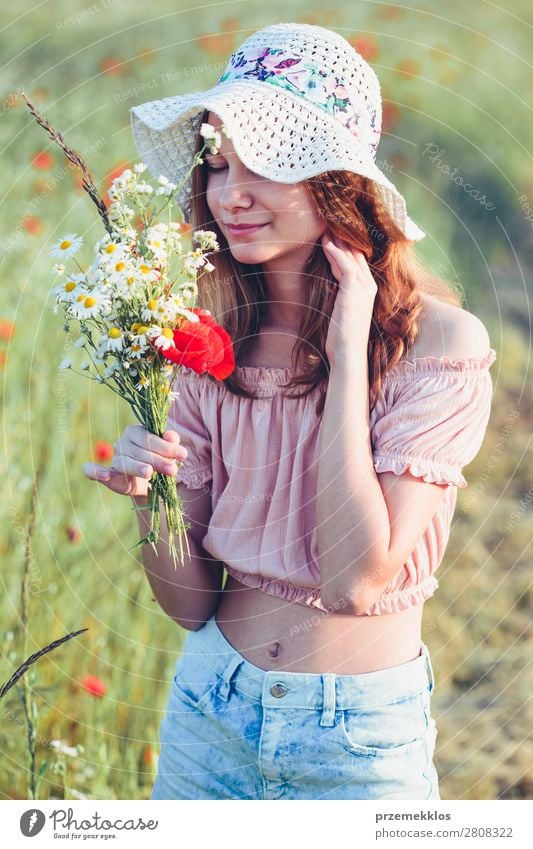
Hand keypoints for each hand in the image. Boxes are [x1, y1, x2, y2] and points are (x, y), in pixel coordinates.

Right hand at [83, 425, 187, 497]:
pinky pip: (93, 471)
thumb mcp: (170, 451)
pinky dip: (94, 472)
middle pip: (138, 450)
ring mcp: (115, 459)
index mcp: (136, 431)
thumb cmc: (161, 461)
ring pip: (124, 462)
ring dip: (136, 467)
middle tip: (173, 470)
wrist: (153, 483)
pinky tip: (104, 475)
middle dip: (157, 460)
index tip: (183, 455)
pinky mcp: (108, 476)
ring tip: (149, 473)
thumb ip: (171, 442)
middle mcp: (122, 443)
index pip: (147, 437)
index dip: (165, 446)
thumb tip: (171, 436)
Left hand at [321, 231, 376, 365]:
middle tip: (329, 223)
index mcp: (367, 290)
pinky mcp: (354, 290)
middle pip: (356, 254)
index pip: (357, 261)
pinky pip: (345, 265)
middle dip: (343, 238)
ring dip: (338, 240)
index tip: (333, 234)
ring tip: (325, 227)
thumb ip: (340, 296)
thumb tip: (332, 288)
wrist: (348, 353)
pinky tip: (326, 244)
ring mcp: (364, 287)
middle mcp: (369, 285)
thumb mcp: (342, 311)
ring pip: (351, 255)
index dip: (345, 247)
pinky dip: (335, 253)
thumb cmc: (342, 338)